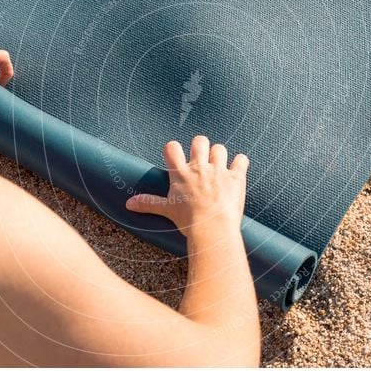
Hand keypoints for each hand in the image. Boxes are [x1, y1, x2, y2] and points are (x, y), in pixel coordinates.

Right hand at [125, 136, 248, 241]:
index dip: (174, 148)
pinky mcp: (236, 177)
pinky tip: (237, 168)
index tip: (177, 155)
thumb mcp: (166, 210)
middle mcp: (199, 167)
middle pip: (199, 141)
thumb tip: (129, 204)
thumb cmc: (188, 221)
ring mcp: (219, 171)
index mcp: (181, 174)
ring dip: (219, 155)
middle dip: (200, 146)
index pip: (172, 148)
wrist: (213, 228)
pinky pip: (241, 159)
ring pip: (220, 149)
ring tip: (218, 166)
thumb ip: (148, 203)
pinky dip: (240, 162)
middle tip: (201, 159)